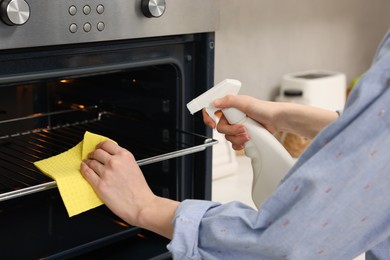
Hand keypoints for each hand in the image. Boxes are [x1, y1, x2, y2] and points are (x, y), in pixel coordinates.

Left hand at [80, 141, 178, 238]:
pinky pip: (87, 172)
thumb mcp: (135, 167)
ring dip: (88, 161)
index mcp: (125, 156)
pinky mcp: (100, 184)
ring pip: (91, 162)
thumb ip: (123, 160)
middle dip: (93, 153)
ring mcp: (106, 173)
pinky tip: (84, 168)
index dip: (100, 145)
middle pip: (97, 152)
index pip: (107, 144)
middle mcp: (115, 162)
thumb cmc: (140, 190)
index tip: (99, 147)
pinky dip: (84, 168)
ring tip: (87, 163)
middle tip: (92, 155)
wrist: (141, 205)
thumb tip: (111, 157)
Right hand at [202, 94, 337, 141]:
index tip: (213, 123)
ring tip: (248, 134)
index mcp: (230, 106)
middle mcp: (231, 116)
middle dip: (231, 130)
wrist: (278, 120)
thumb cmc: (265, 108)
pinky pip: (234, 143)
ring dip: (237, 138)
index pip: (212, 110)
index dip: (209, 118)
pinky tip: (247, 141)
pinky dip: (239, 144)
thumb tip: (214, 102)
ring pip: (227, 137)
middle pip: (221, 127)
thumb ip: (229, 101)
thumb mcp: (245, 102)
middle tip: (243, 128)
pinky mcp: (242, 135)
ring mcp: (237, 126)